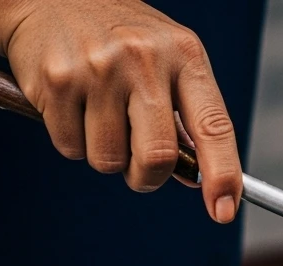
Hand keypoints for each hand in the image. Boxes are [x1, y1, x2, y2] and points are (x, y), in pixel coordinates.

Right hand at [0, 0, 241, 221]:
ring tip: (100, 116)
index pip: (214, 127)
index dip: (223, 175)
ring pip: (109, 160)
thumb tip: (200, 179)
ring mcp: (99, 69)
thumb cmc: (118, 37)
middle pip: (157, 157)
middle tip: (138, 170)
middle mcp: (145, 59)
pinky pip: (71, 147)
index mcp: (185, 55)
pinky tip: (72, 105)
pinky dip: (72, 141)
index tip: (224, 210)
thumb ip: (186, 116)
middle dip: (146, 178)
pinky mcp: (57, 81)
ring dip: (105, 156)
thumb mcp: (167, 60)